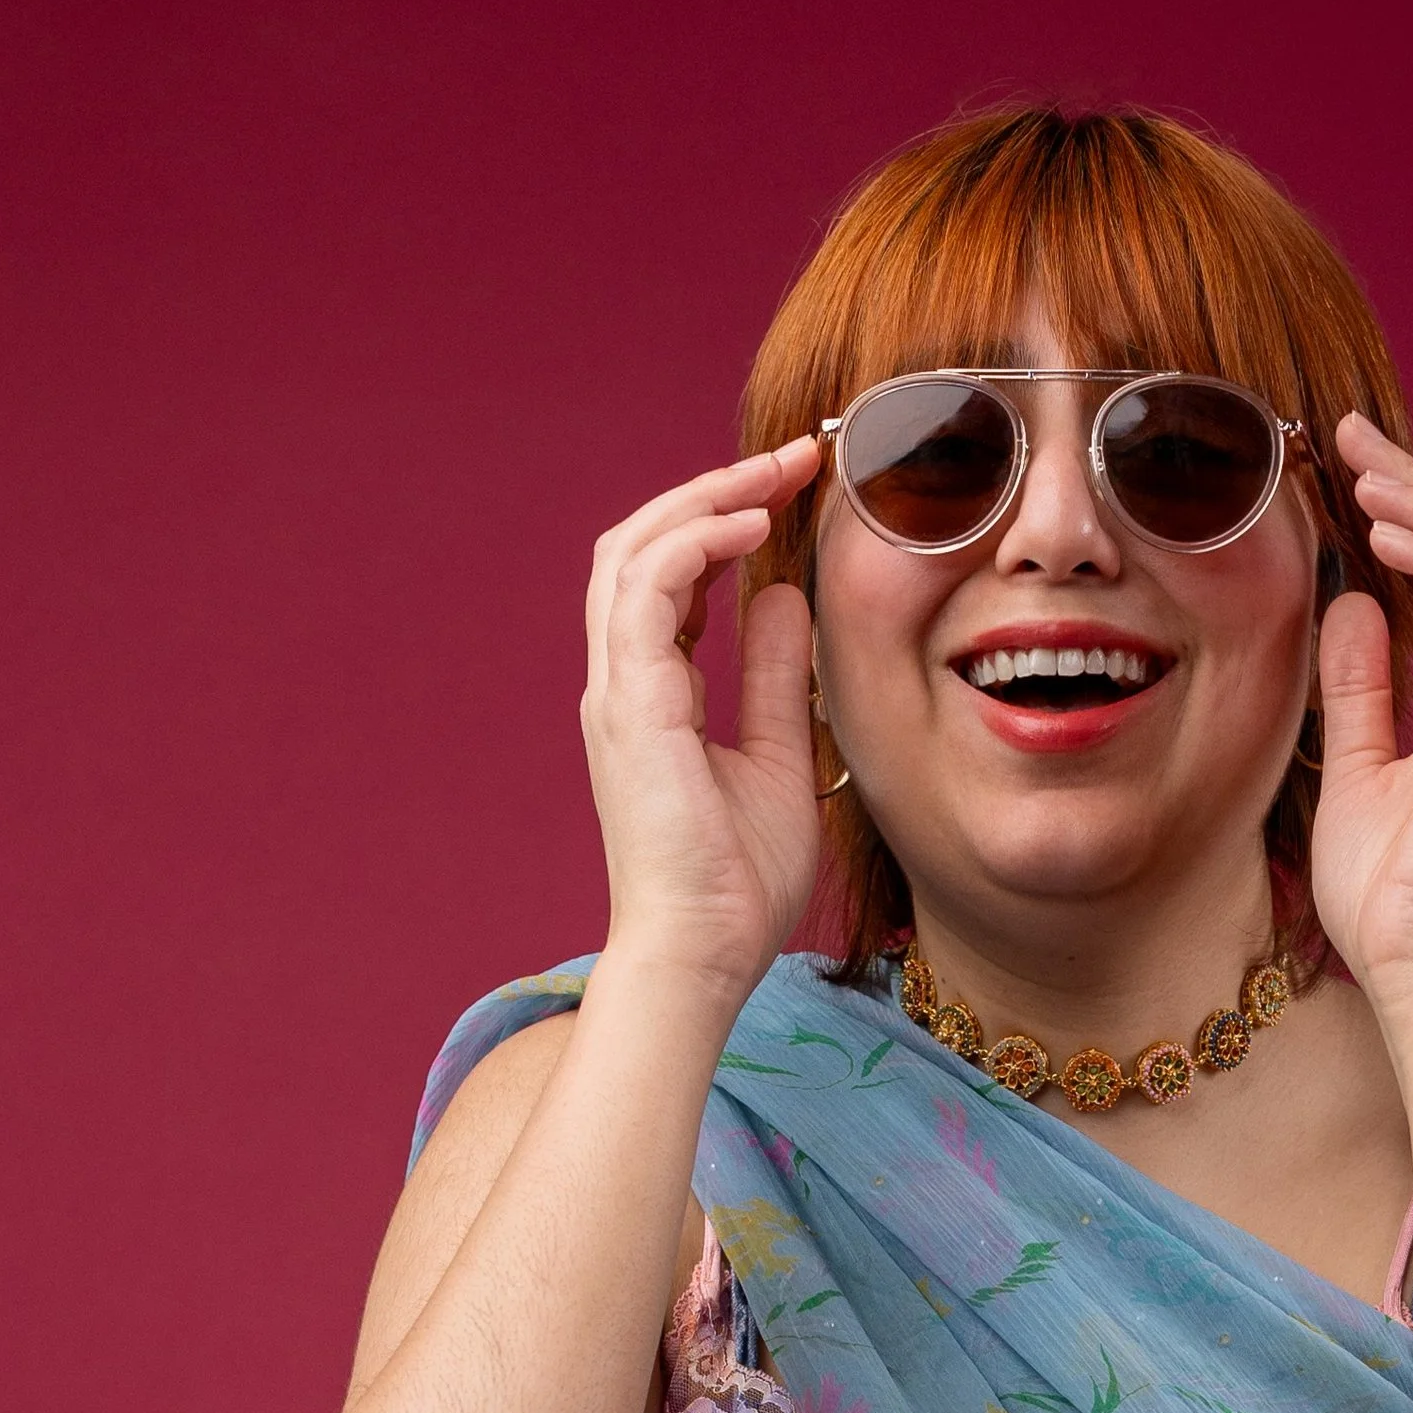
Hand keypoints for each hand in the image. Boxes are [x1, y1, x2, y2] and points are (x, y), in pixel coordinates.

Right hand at [581, 439, 821, 999]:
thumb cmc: (736, 880)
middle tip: (792, 458)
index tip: (794, 488)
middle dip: (713, 490)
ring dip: (704, 500)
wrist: (704, 953)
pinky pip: (643, 593)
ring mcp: (617, 692)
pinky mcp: (630, 707)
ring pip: (631, 552)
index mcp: (651, 694)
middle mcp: (622, 683)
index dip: (723, 520)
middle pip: (639, 545)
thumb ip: (775, 674)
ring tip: (774, 474)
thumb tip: (784, 596)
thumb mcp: (778, 753)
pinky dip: (692, 545)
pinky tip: (750, 529)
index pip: (670, 576)